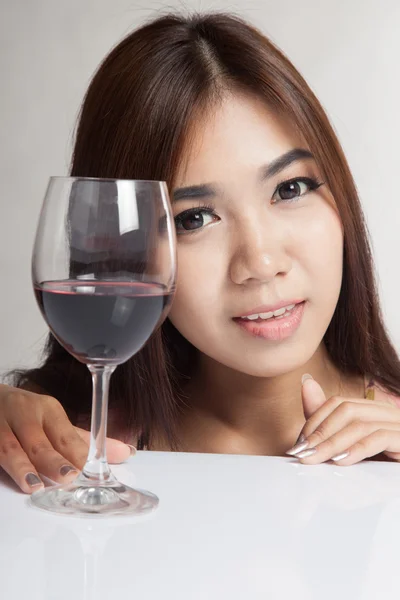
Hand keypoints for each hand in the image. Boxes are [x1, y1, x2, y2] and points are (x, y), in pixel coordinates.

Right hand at [0, 384, 134, 493]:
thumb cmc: (25, 414)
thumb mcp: (54, 422)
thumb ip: (83, 442)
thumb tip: (125, 453)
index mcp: (48, 409)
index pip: (65, 435)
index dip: (76, 453)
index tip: (87, 470)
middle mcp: (24, 414)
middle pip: (39, 441)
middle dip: (53, 460)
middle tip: (68, 477)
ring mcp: (0, 425)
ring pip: (10, 448)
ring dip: (22, 467)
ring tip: (34, 485)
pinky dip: (1, 468)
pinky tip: (10, 481)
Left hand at [286, 375, 399, 464]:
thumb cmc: (381, 467)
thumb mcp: (349, 445)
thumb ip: (327, 419)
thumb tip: (306, 382)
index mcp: (374, 410)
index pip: (338, 403)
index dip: (315, 420)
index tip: (299, 443)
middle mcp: (388, 413)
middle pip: (347, 410)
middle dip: (320, 431)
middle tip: (302, 451)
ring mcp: (399, 426)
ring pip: (360, 425)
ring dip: (332, 443)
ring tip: (314, 457)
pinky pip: (380, 438)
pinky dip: (357, 449)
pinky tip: (340, 461)